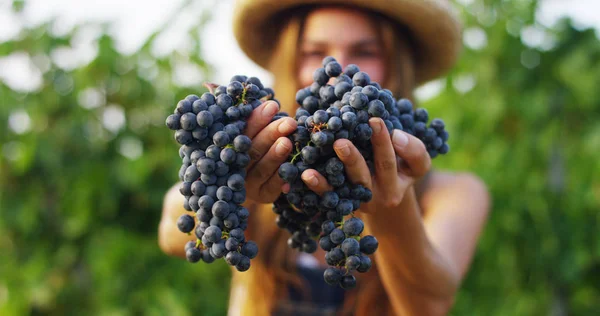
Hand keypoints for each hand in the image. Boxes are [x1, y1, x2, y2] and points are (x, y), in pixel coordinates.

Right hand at [243, 101, 296, 203]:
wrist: (261, 179)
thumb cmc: (259, 142)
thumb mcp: (253, 130)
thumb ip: (252, 117)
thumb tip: (255, 95)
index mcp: (229, 147)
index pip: (241, 131)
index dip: (257, 119)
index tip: (273, 105)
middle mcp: (235, 167)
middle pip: (252, 150)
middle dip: (270, 134)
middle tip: (288, 123)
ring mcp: (248, 184)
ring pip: (261, 169)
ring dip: (275, 155)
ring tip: (287, 142)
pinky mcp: (263, 196)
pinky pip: (273, 187)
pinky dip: (283, 177)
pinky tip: (294, 167)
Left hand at [298, 117, 430, 212]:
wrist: (387, 195)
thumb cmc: (402, 169)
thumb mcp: (416, 163)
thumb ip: (413, 149)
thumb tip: (396, 135)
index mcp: (395, 187)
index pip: (389, 163)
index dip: (383, 143)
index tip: (375, 120)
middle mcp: (374, 198)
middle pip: (362, 178)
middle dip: (351, 159)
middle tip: (340, 143)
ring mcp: (354, 203)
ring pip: (339, 190)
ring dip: (324, 180)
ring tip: (310, 170)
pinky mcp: (338, 205)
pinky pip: (325, 197)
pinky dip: (314, 187)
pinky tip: (303, 176)